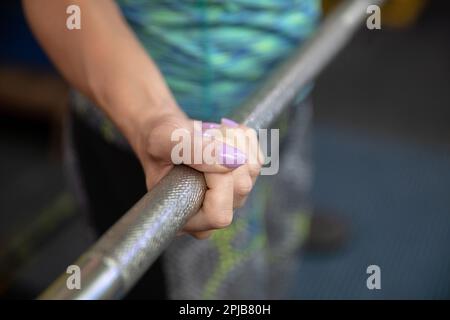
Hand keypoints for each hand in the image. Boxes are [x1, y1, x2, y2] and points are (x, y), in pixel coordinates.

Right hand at [134, 112, 262, 238]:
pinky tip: (220, 134)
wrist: (166, 134)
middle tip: (201, 137)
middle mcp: (212, 213)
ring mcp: (232, 197)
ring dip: (232, 142)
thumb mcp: (164, 141)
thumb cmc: (158, 142)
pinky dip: (241, 138)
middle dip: (224, 154)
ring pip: (251, 170)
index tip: (199, 153)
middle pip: (240, 188)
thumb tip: (233, 160)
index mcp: (186, 218)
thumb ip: (193, 150)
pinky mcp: (245, 178)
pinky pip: (257, 157)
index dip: (217, 182)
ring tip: (207, 134)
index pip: (218, 214)